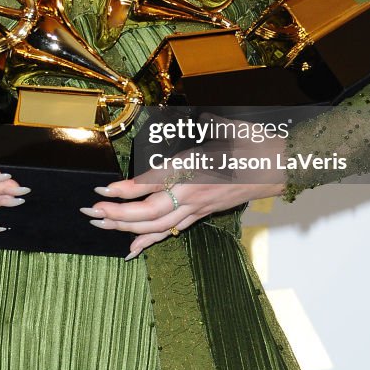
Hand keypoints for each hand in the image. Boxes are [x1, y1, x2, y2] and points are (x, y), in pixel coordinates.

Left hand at [80, 129, 285, 258]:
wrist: (279, 165)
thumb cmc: (251, 142)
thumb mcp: (221, 127)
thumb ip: (196, 126)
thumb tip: (180, 120)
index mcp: (194, 167)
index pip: (152, 183)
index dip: (125, 189)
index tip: (102, 188)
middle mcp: (193, 192)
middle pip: (149, 212)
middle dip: (117, 215)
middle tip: (90, 212)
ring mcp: (198, 207)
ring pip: (157, 225)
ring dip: (126, 227)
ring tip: (100, 224)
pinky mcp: (202, 213)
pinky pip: (171, 231)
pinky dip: (149, 240)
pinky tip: (131, 249)